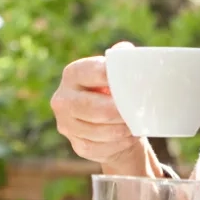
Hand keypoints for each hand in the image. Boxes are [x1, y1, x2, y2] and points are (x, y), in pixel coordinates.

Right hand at [51, 42, 150, 173]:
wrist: (111, 123)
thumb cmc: (115, 92)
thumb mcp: (117, 72)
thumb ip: (120, 59)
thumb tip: (125, 52)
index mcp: (72, 74)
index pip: (92, 72)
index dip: (113, 77)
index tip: (131, 82)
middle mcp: (62, 99)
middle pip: (93, 108)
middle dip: (119, 112)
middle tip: (137, 111)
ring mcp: (66, 125)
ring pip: (98, 131)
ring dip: (121, 130)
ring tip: (135, 125)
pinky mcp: (76, 145)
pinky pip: (100, 148)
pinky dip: (117, 144)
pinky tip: (126, 138)